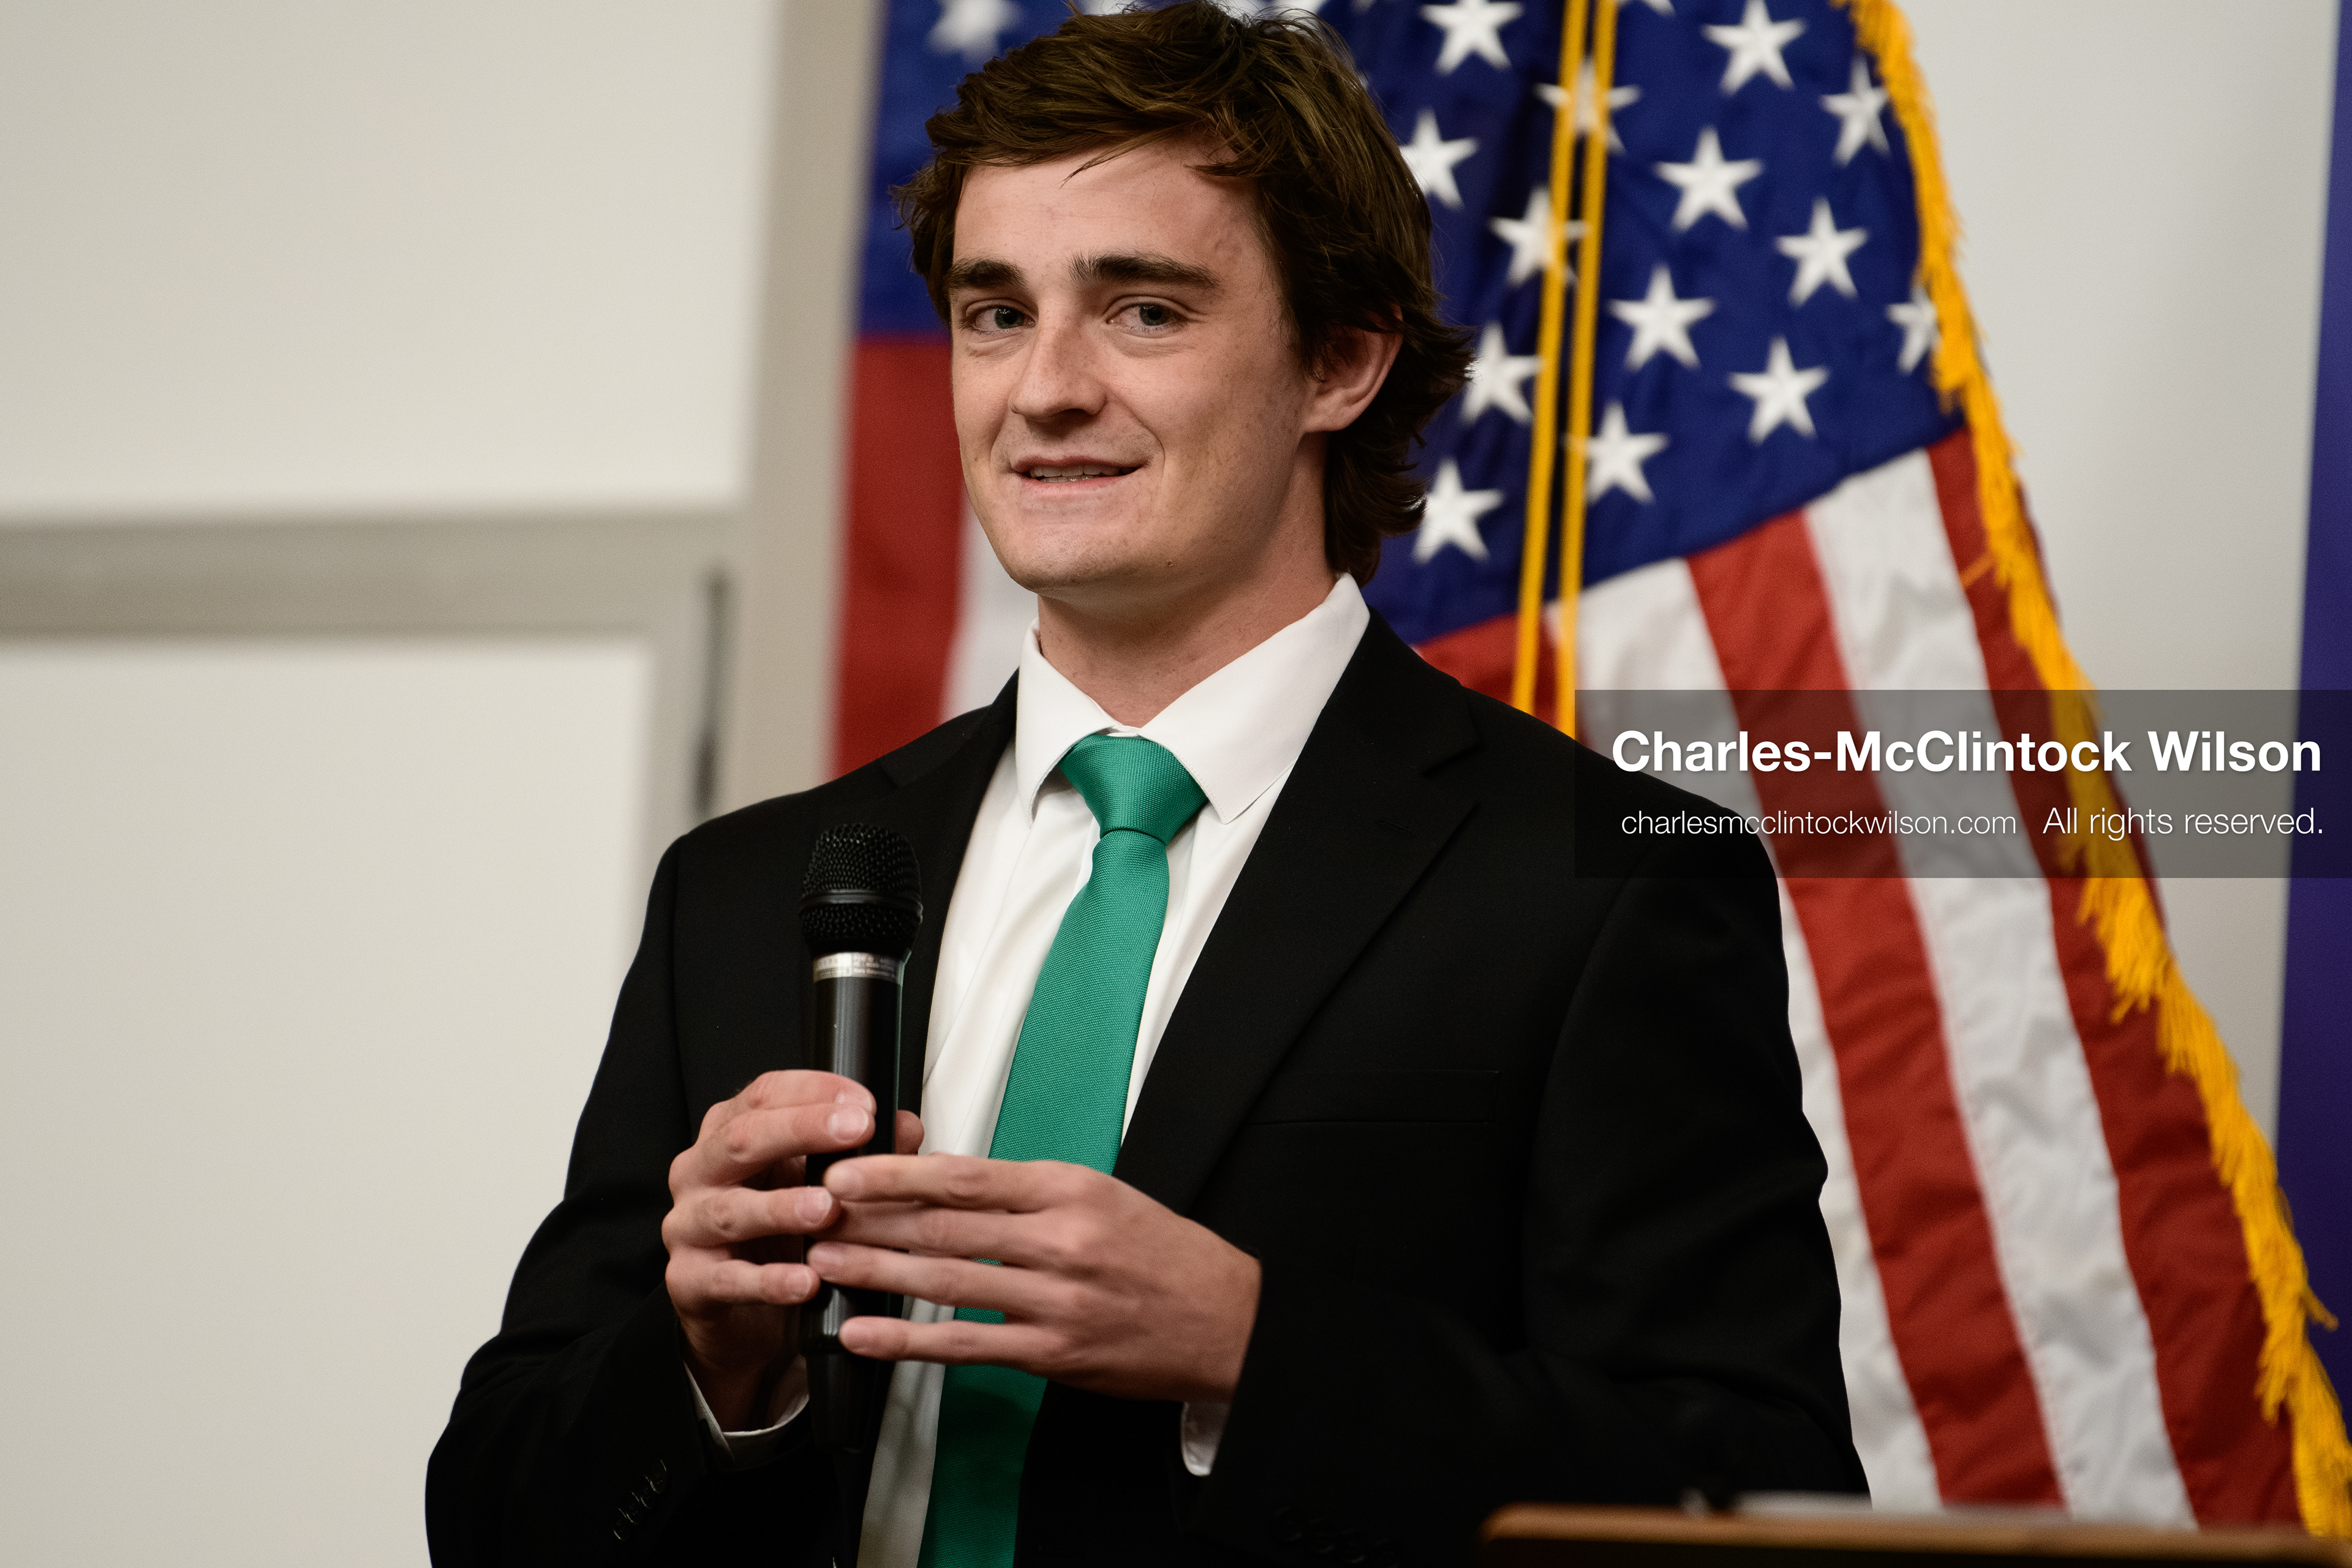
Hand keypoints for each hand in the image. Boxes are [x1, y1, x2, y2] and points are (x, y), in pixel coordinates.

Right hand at [661, 1071, 921, 1428]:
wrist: (740, 1310)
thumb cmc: (778, 1234)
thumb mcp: (820, 1185)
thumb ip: (860, 1156)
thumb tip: (904, 1127)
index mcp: (729, 1134)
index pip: (764, 1095)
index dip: (813, 1091)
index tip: (862, 1102)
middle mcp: (701, 1172)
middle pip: (742, 1138)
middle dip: (800, 1130)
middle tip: (854, 1130)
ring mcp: (689, 1226)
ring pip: (731, 1210)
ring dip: (783, 1207)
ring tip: (828, 1208)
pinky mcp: (691, 1281)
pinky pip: (728, 1279)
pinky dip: (769, 1281)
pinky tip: (806, 1280)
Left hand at [805, 1156, 1261, 1404]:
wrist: (1226, 1319)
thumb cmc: (1162, 1254)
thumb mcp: (1102, 1196)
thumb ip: (1028, 1191)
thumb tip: (948, 1183)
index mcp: (1069, 1190)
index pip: (965, 1177)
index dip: (897, 1174)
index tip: (848, 1169)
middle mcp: (1060, 1240)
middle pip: (945, 1226)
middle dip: (870, 1220)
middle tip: (816, 1212)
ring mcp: (1055, 1300)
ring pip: (947, 1282)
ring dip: (877, 1272)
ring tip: (825, 1262)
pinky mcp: (1052, 1353)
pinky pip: (966, 1345)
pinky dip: (909, 1341)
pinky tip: (866, 1334)